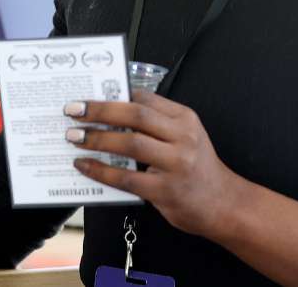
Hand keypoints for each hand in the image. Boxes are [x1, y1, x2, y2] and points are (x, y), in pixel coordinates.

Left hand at [65, 91, 246, 239]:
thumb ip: (155, 124)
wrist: (225, 204)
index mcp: (184, 118)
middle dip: (99, 110)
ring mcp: (176, 164)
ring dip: (97, 138)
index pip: (144, 97)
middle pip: (135, 114)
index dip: (113, 94)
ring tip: (74, 137)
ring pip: (130, 143)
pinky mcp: (166, 190)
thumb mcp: (184, 137)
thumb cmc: (196, 168)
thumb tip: (108, 113)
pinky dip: (101, 171)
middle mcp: (183, 137)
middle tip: (72, 110)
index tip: (87, 94)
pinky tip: (83, 166)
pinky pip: (126, 178)